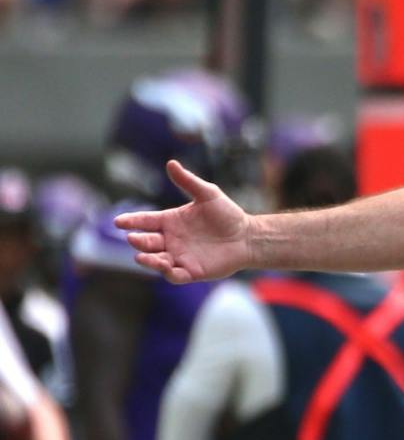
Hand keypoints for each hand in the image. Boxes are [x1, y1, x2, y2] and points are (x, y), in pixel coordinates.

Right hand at [112, 161, 253, 285]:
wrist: (248, 236)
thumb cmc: (227, 214)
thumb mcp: (208, 194)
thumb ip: (188, 181)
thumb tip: (171, 163)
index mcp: (169, 221)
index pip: (144, 221)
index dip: (131, 221)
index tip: (118, 221)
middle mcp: (170, 239)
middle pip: (147, 242)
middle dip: (138, 241)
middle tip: (132, 238)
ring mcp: (179, 256)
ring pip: (156, 260)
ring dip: (148, 260)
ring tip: (141, 257)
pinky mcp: (192, 271)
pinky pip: (176, 275)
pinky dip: (169, 273)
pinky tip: (166, 268)